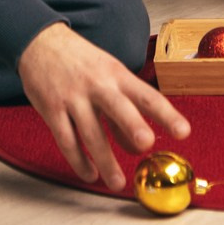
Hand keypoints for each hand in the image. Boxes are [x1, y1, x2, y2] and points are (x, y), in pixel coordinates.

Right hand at [17, 22, 190, 189]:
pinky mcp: (52, 110)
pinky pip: (67, 140)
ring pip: (90, 133)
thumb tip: (138, 147)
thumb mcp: (108, 75)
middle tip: (147, 144)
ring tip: (117, 183)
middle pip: (118, 107)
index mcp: (117, 74)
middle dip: (132, 126)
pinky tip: (89, 174)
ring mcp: (73, 98)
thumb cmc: (81, 61)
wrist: (40, 42)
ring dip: (105, 161)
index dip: (166, 114)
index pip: (147, 96)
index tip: (183, 131)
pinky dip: (78, 160)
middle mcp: (98, 85)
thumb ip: (124, 111)